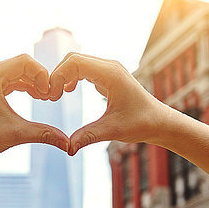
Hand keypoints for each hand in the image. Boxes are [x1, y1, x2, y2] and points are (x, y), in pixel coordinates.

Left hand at [0, 54, 69, 164]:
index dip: (42, 74)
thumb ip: (45, 134)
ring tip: (44, 97)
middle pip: (21, 63)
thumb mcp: (19, 133)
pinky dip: (24, 85)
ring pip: (16, 71)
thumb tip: (69, 144)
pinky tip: (36, 96)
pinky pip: (10, 79)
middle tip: (50, 96)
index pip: (24, 61)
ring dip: (33, 81)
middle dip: (39, 77)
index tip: (50, 93)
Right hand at [49, 52, 170, 155]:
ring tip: (55, 96)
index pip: (75, 62)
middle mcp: (109, 67)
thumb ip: (88, 136)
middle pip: (73, 59)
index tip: (51, 96)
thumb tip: (67, 148)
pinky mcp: (107, 76)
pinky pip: (83, 69)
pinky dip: (71, 77)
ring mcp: (108, 70)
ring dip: (63, 76)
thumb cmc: (141, 123)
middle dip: (57, 75)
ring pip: (77, 62)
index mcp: (111, 74)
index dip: (58, 76)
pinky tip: (67, 92)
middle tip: (49, 97)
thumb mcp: (113, 130)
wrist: (159, 122)